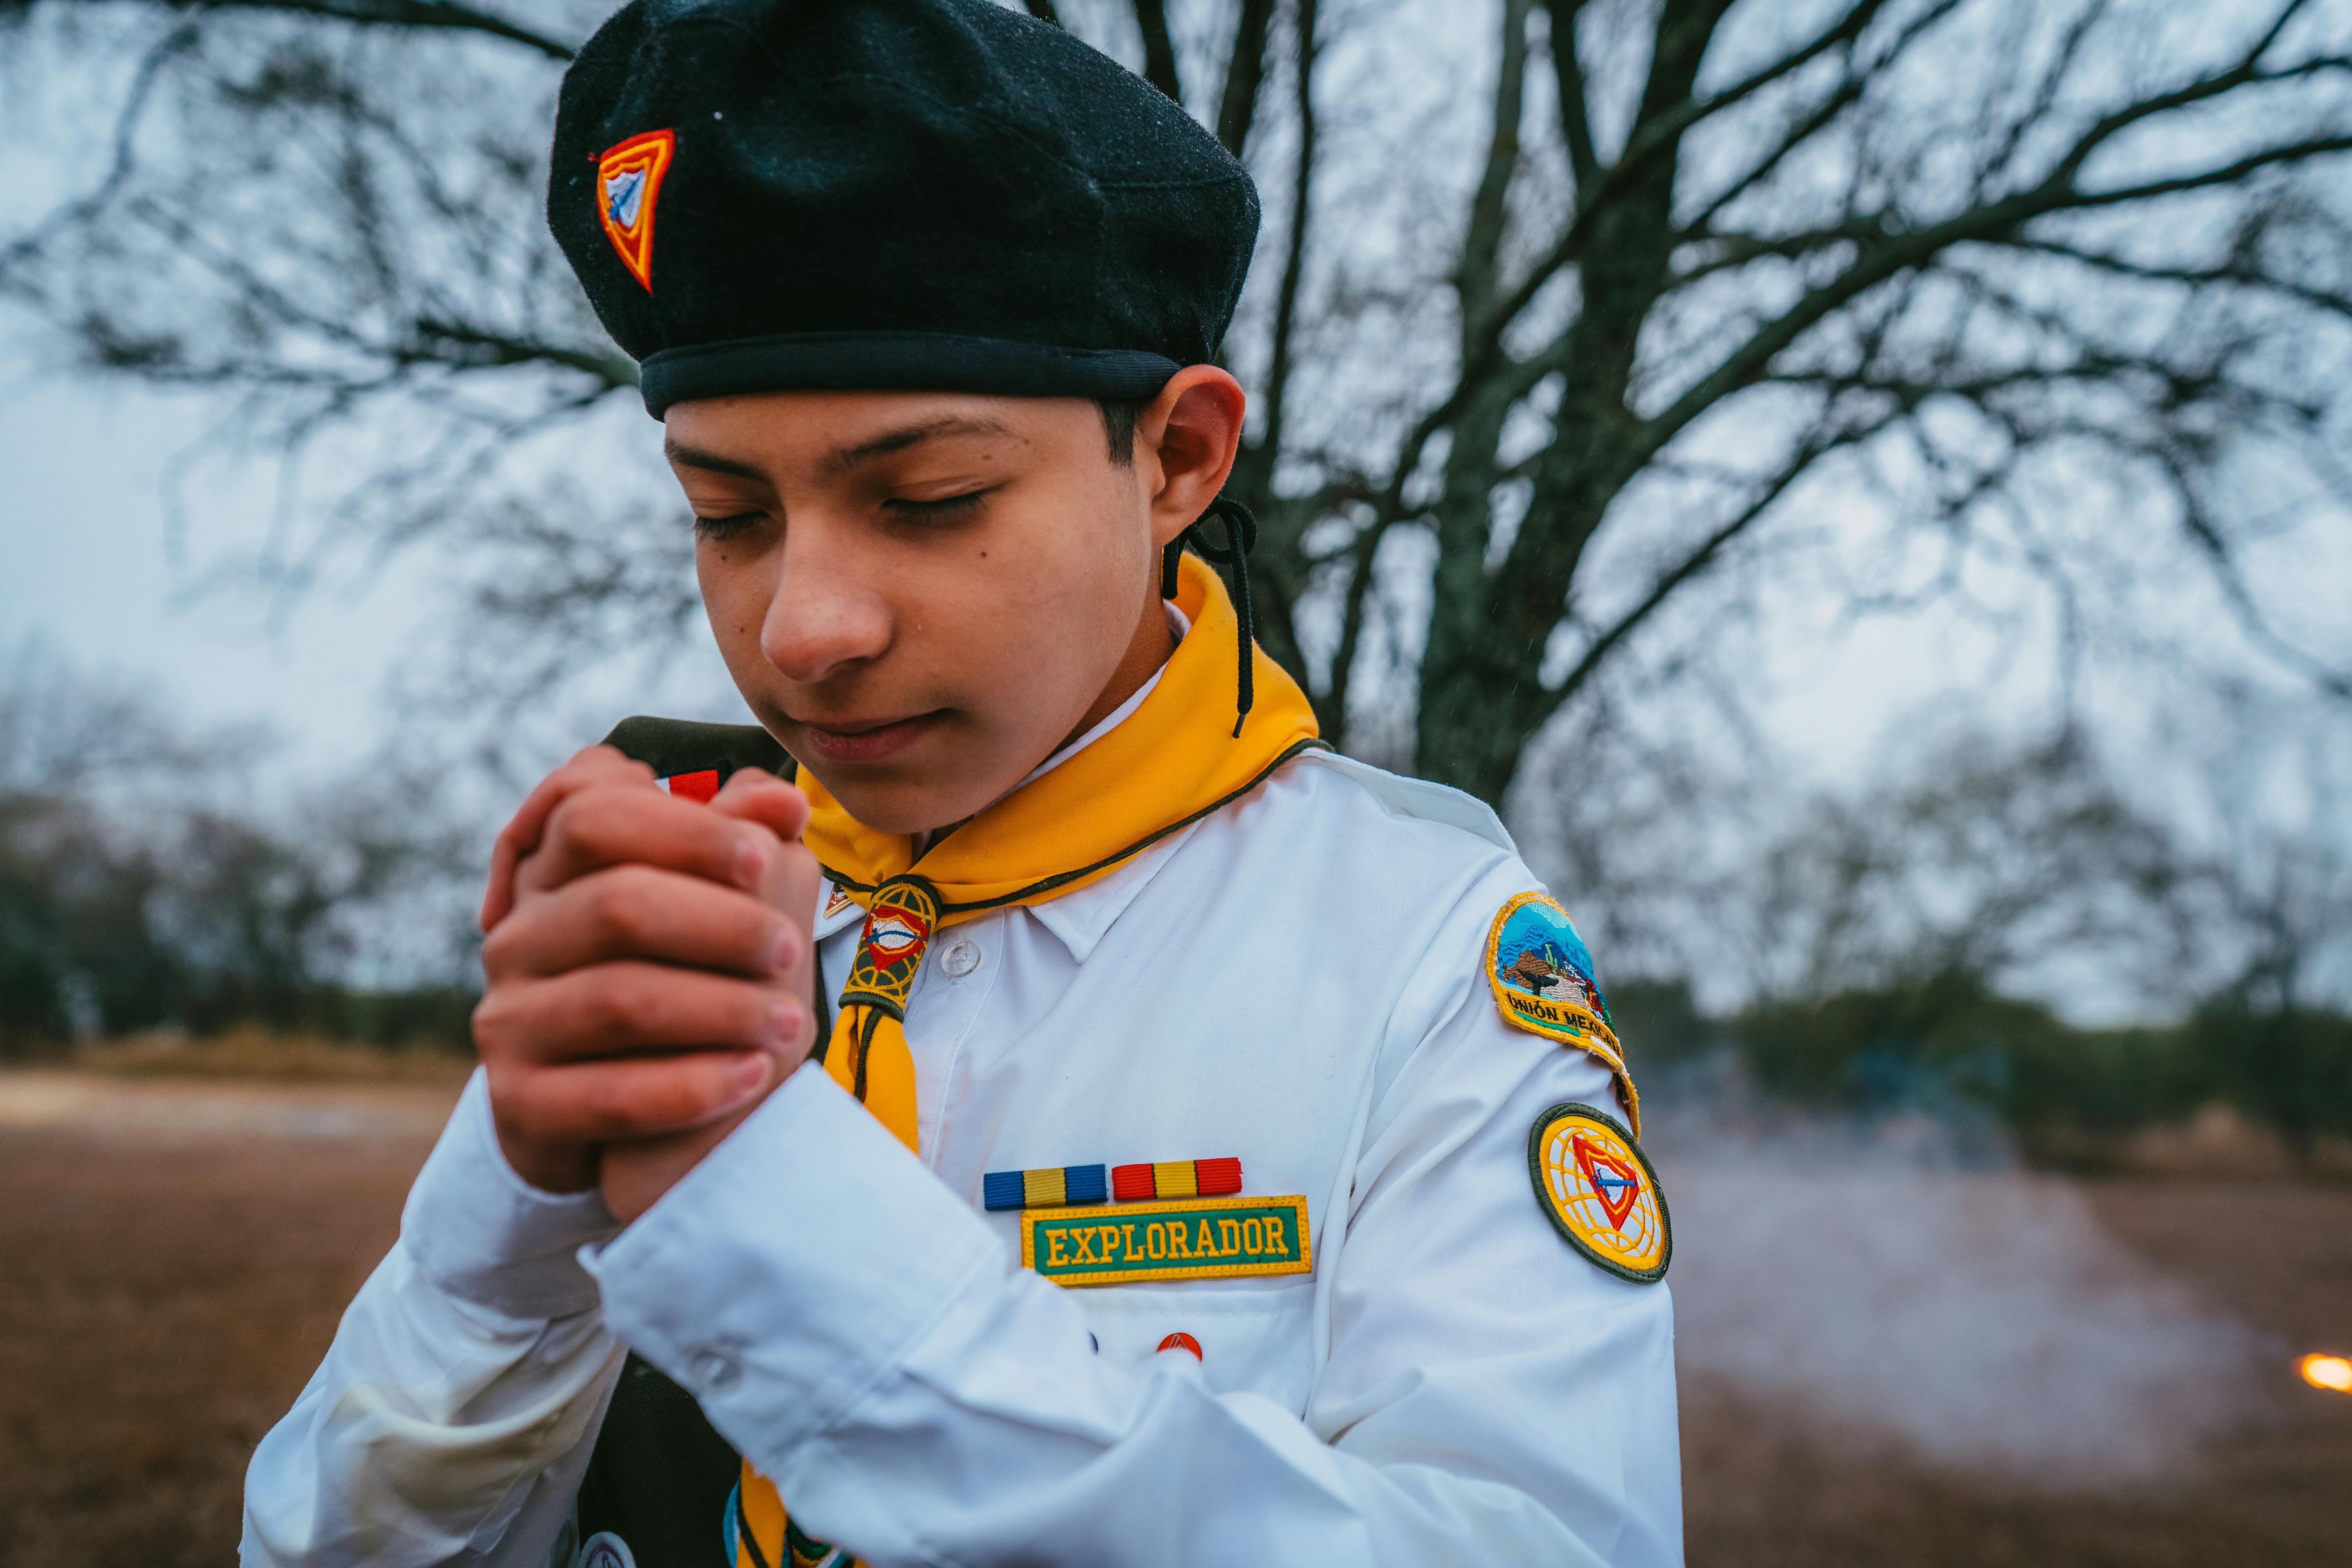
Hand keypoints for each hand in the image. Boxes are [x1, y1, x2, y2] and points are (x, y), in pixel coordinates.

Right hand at [472, 746, 818, 1221]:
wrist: (641, 1118)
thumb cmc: (692, 986)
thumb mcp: (722, 906)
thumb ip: (745, 843)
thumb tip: (784, 801)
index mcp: (556, 872)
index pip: (592, 812)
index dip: (685, 828)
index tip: (763, 857)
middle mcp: (520, 938)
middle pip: (617, 902)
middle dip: (722, 923)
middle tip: (790, 948)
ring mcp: (509, 1020)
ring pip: (618, 998)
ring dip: (723, 1007)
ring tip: (790, 1021)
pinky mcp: (519, 1104)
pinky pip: (610, 1095)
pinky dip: (693, 1086)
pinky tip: (753, 1075)